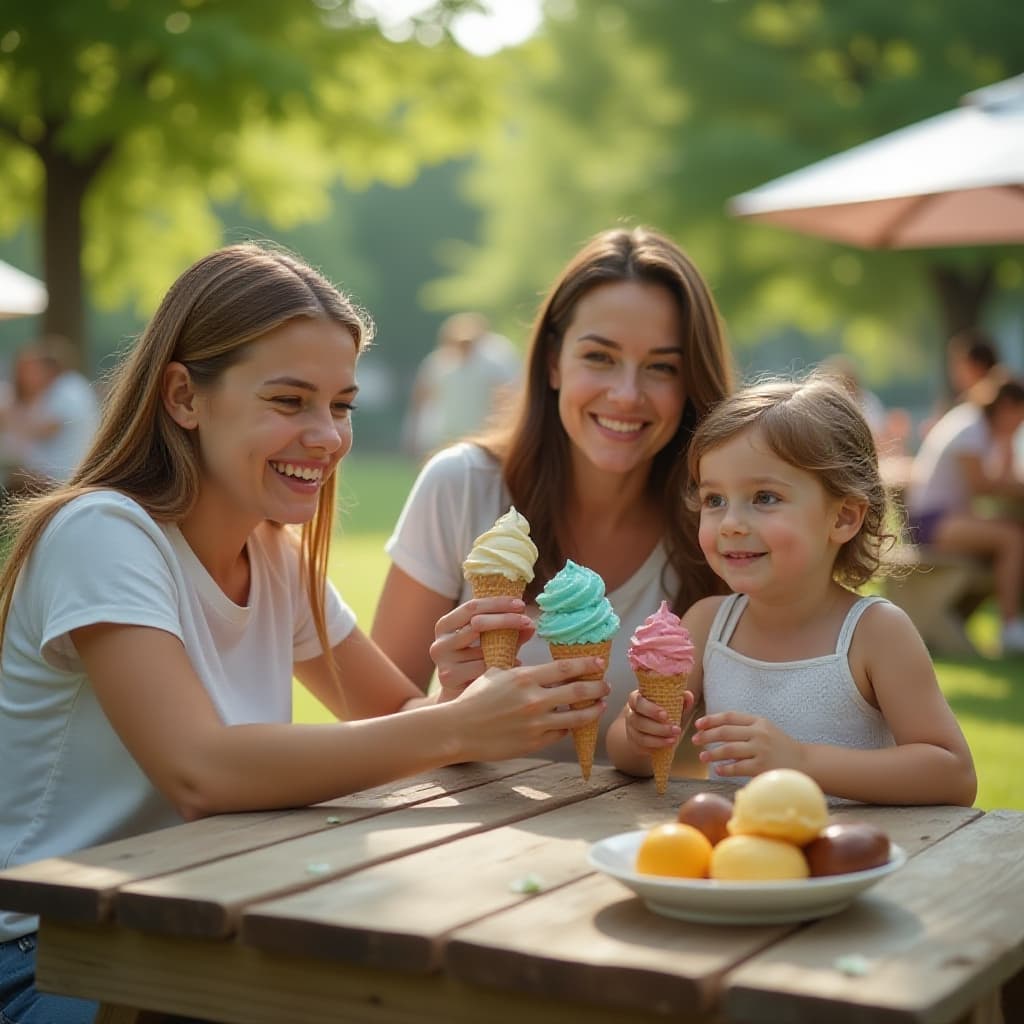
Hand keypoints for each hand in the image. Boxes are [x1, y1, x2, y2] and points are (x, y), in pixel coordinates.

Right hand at [430, 597, 534, 699]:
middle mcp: (439, 640)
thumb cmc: (477, 666)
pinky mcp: (448, 676)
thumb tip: (531, 625)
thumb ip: (508, 633)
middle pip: (476, 622)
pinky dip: (501, 665)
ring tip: (523, 647)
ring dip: (507, 645)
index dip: (498, 603)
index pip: (473, 606)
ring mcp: (442, 659)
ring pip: (481, 647)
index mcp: (446, 625)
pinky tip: (514, 666)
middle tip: (527, 621)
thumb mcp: (491, 645)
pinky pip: (482, 666)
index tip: (521, 605)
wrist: (461, 700)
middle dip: (505, 619)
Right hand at [452, 657, 609, 760]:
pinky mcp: (534, 743)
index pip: (565, 668)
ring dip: (593, 710)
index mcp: (525, 678)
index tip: (599, 663)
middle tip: (606, 685)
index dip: (586, 665)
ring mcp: (536, 724)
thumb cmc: (474, 699)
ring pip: (577, 717)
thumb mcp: (495, 673)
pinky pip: (561, 734)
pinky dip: (571, 727)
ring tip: (600, 705)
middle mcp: (534, 700)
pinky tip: (575, 723)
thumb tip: (534, 663)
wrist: (459, 730)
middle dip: (597, 688)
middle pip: (578, 692)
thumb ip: (519, 669)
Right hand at [623, 687, 695, 752]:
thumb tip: (688, 696)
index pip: (636, 700)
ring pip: (640, 735)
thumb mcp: (670, 703)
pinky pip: (642, 746)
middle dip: (657, 727)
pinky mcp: (634, 742)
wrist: (648, 726)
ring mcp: (631, 729)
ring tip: (674, 739)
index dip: (649, 708)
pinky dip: (656, 746)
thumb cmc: (660, 711)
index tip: (665, 715)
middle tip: (676, 730)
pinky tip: (667, 744)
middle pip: (637, 720)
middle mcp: (631, 713)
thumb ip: (680, 699)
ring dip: (659, 739)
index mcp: (637, 699)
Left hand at [692, 711, 803, 776]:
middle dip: (707, 736)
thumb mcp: (766, 729)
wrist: (805, 763)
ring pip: (728, 750)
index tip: (698, 724)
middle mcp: (759, 733)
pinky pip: (737, 767)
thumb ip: (746, 728)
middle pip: (725, 732)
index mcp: (758, 722)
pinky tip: (718, 770)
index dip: (711, 719)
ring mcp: (760, 750)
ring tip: (702, 757)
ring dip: (712, 754)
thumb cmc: (780, 747)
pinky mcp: (761, 767)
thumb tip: (716, 731)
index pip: (730, 717)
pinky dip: (724, 768)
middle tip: (695, 740)